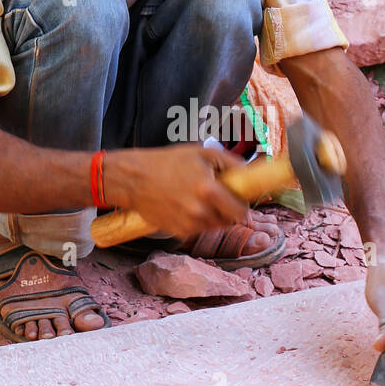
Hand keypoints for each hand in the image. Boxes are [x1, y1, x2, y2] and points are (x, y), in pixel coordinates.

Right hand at [104, 144, 247, 238]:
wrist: (134, 179)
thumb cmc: (167, 162)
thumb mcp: (203, 153)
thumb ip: (231, 163)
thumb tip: (251, 174)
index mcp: (208, 190)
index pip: (240, 211)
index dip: (244, 206)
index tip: (241, 199)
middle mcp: (199, 212)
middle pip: (229, 221)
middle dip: (229, 210)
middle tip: (220, 196)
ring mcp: (188, 225)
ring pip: (214, 226)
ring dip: (214, 215)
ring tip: (199, 198)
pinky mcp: (178, 232)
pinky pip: (198, 229)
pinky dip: (198, 220)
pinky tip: (186, 205)